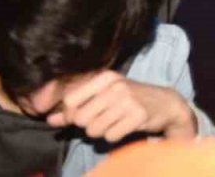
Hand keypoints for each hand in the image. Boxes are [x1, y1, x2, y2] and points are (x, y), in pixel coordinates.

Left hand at [44, 71, 195, 141]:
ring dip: (101, 132)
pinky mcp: (138, 115)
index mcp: (104, 77)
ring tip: (114, 123)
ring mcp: (128, 100)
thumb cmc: (129, 98)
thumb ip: (75, 108)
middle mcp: (115, 86)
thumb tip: (50, 119)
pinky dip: (114, 136)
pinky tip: (124, 127)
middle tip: (101, 120)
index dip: (71, 114)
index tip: (84, 115)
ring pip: (94, 130)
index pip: (71, 101)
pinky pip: (110, 136)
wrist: (165, 102)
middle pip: (80, 118)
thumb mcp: (103, 96)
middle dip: (87, 125)